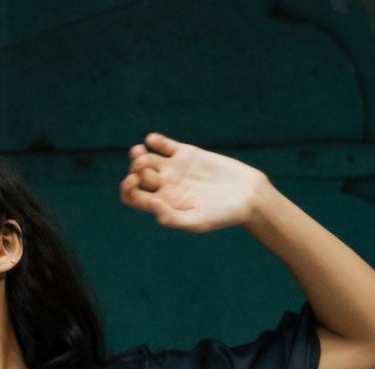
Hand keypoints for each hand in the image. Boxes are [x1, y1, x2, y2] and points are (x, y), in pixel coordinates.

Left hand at [119, 132, 267, 232]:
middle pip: (137, 176)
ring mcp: (175, 169)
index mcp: (163, 205)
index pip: (134, 198)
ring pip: (147, 159)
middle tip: (140, 165)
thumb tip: (152, 203)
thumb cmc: (222, 215)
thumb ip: (172, 217)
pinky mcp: (187, 153)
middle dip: (133, 169)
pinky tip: (152, 141)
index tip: (132, 182)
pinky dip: (155, 141)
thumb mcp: (197, 222)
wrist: (246, 195)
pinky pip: (164, 145)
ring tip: (141, 153)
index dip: (127, 190)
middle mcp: (165, 187)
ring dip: (138, 154)